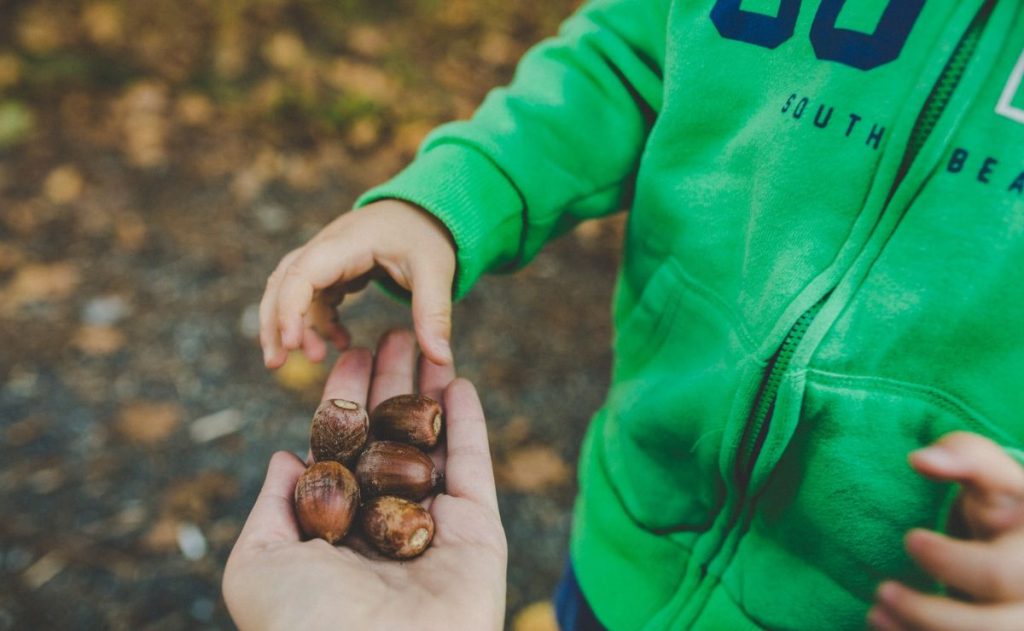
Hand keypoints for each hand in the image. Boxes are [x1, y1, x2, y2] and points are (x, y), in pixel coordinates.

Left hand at [224, 331, 506, 630]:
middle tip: (395, 332)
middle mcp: (384, 522)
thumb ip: (271, 507)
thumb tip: (285, 455)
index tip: (351, 353)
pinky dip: (470, 424)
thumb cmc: (304, 623)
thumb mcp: (257, 565)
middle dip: (392, 383)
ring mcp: (433, 526)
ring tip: (430, 340)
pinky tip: (460, 381)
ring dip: (431, 392)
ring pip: (434, 444)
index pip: (343, 447)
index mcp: (335, 528)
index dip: (345, 398)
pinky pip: (474, 469)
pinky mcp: (477, 533)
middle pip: (390, 436)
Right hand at [259, 200, 456, 368]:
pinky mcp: (333, 267)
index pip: (302, 273)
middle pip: (283, 281)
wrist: (426, 209)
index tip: (293, 345)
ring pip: (290, 289)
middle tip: (277, 364)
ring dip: (292, 325)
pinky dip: (318, 321)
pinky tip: (340, 342)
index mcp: (348, 242)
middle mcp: (327, 245)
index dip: (290, 308)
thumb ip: (435, 313)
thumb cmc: (428, 235)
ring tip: (312, 359)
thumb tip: (441, 358)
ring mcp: (326, 255)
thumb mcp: (436, 271)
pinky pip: (312, 296)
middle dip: (275, 323)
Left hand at [868, 432, 1023, 629]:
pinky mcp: (999, 629)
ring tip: (876, 612)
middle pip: (994, 628)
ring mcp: (1019, 620)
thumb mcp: (989, 471)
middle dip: (929, 614)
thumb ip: (961, 454)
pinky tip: (885, 626)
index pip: (998, 573)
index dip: (950, 563)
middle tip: (882, 591)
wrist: (1013, 541)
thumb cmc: (998, 500)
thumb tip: (920, 460)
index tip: (910, 539)